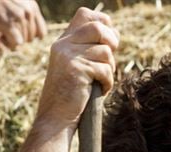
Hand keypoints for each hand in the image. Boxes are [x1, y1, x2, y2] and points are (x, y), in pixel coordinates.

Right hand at [34, 8, 118, 132]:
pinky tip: (99, 90)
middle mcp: (63, 45)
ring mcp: (68, 56)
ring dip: (110, 69)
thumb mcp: (79, 67)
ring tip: (100, 82)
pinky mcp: (76, 69)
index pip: (85, 14)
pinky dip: (108, 83)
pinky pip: (105, 70)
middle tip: (109, 62)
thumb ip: (91, 49)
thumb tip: (114, 34)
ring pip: (105, 51)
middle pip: (98, 27)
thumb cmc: (72, 96)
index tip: (110, 42)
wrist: (56, 118)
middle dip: (112, 43)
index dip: (104, 23)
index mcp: (64, 41)